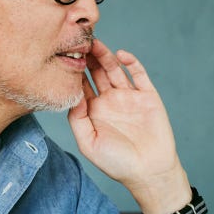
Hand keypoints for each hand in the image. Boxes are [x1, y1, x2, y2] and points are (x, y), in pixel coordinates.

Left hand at [67, 39, 189, 212]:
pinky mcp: (148, 96)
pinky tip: (121, 55)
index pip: (81, 85)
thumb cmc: (118, 163)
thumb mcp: (88, 143)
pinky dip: (131, 62)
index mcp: (94, 111)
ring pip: (115, 69)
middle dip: (88, 57)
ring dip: (106, 56)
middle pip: (97, 72)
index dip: (73, 71)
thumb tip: (72, 95)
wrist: (150, 171)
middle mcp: (111, 100)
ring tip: (96, 43)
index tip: (64, 55)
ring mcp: (130, 97)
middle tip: (79, 41)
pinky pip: (139, 74)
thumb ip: (77, 119)